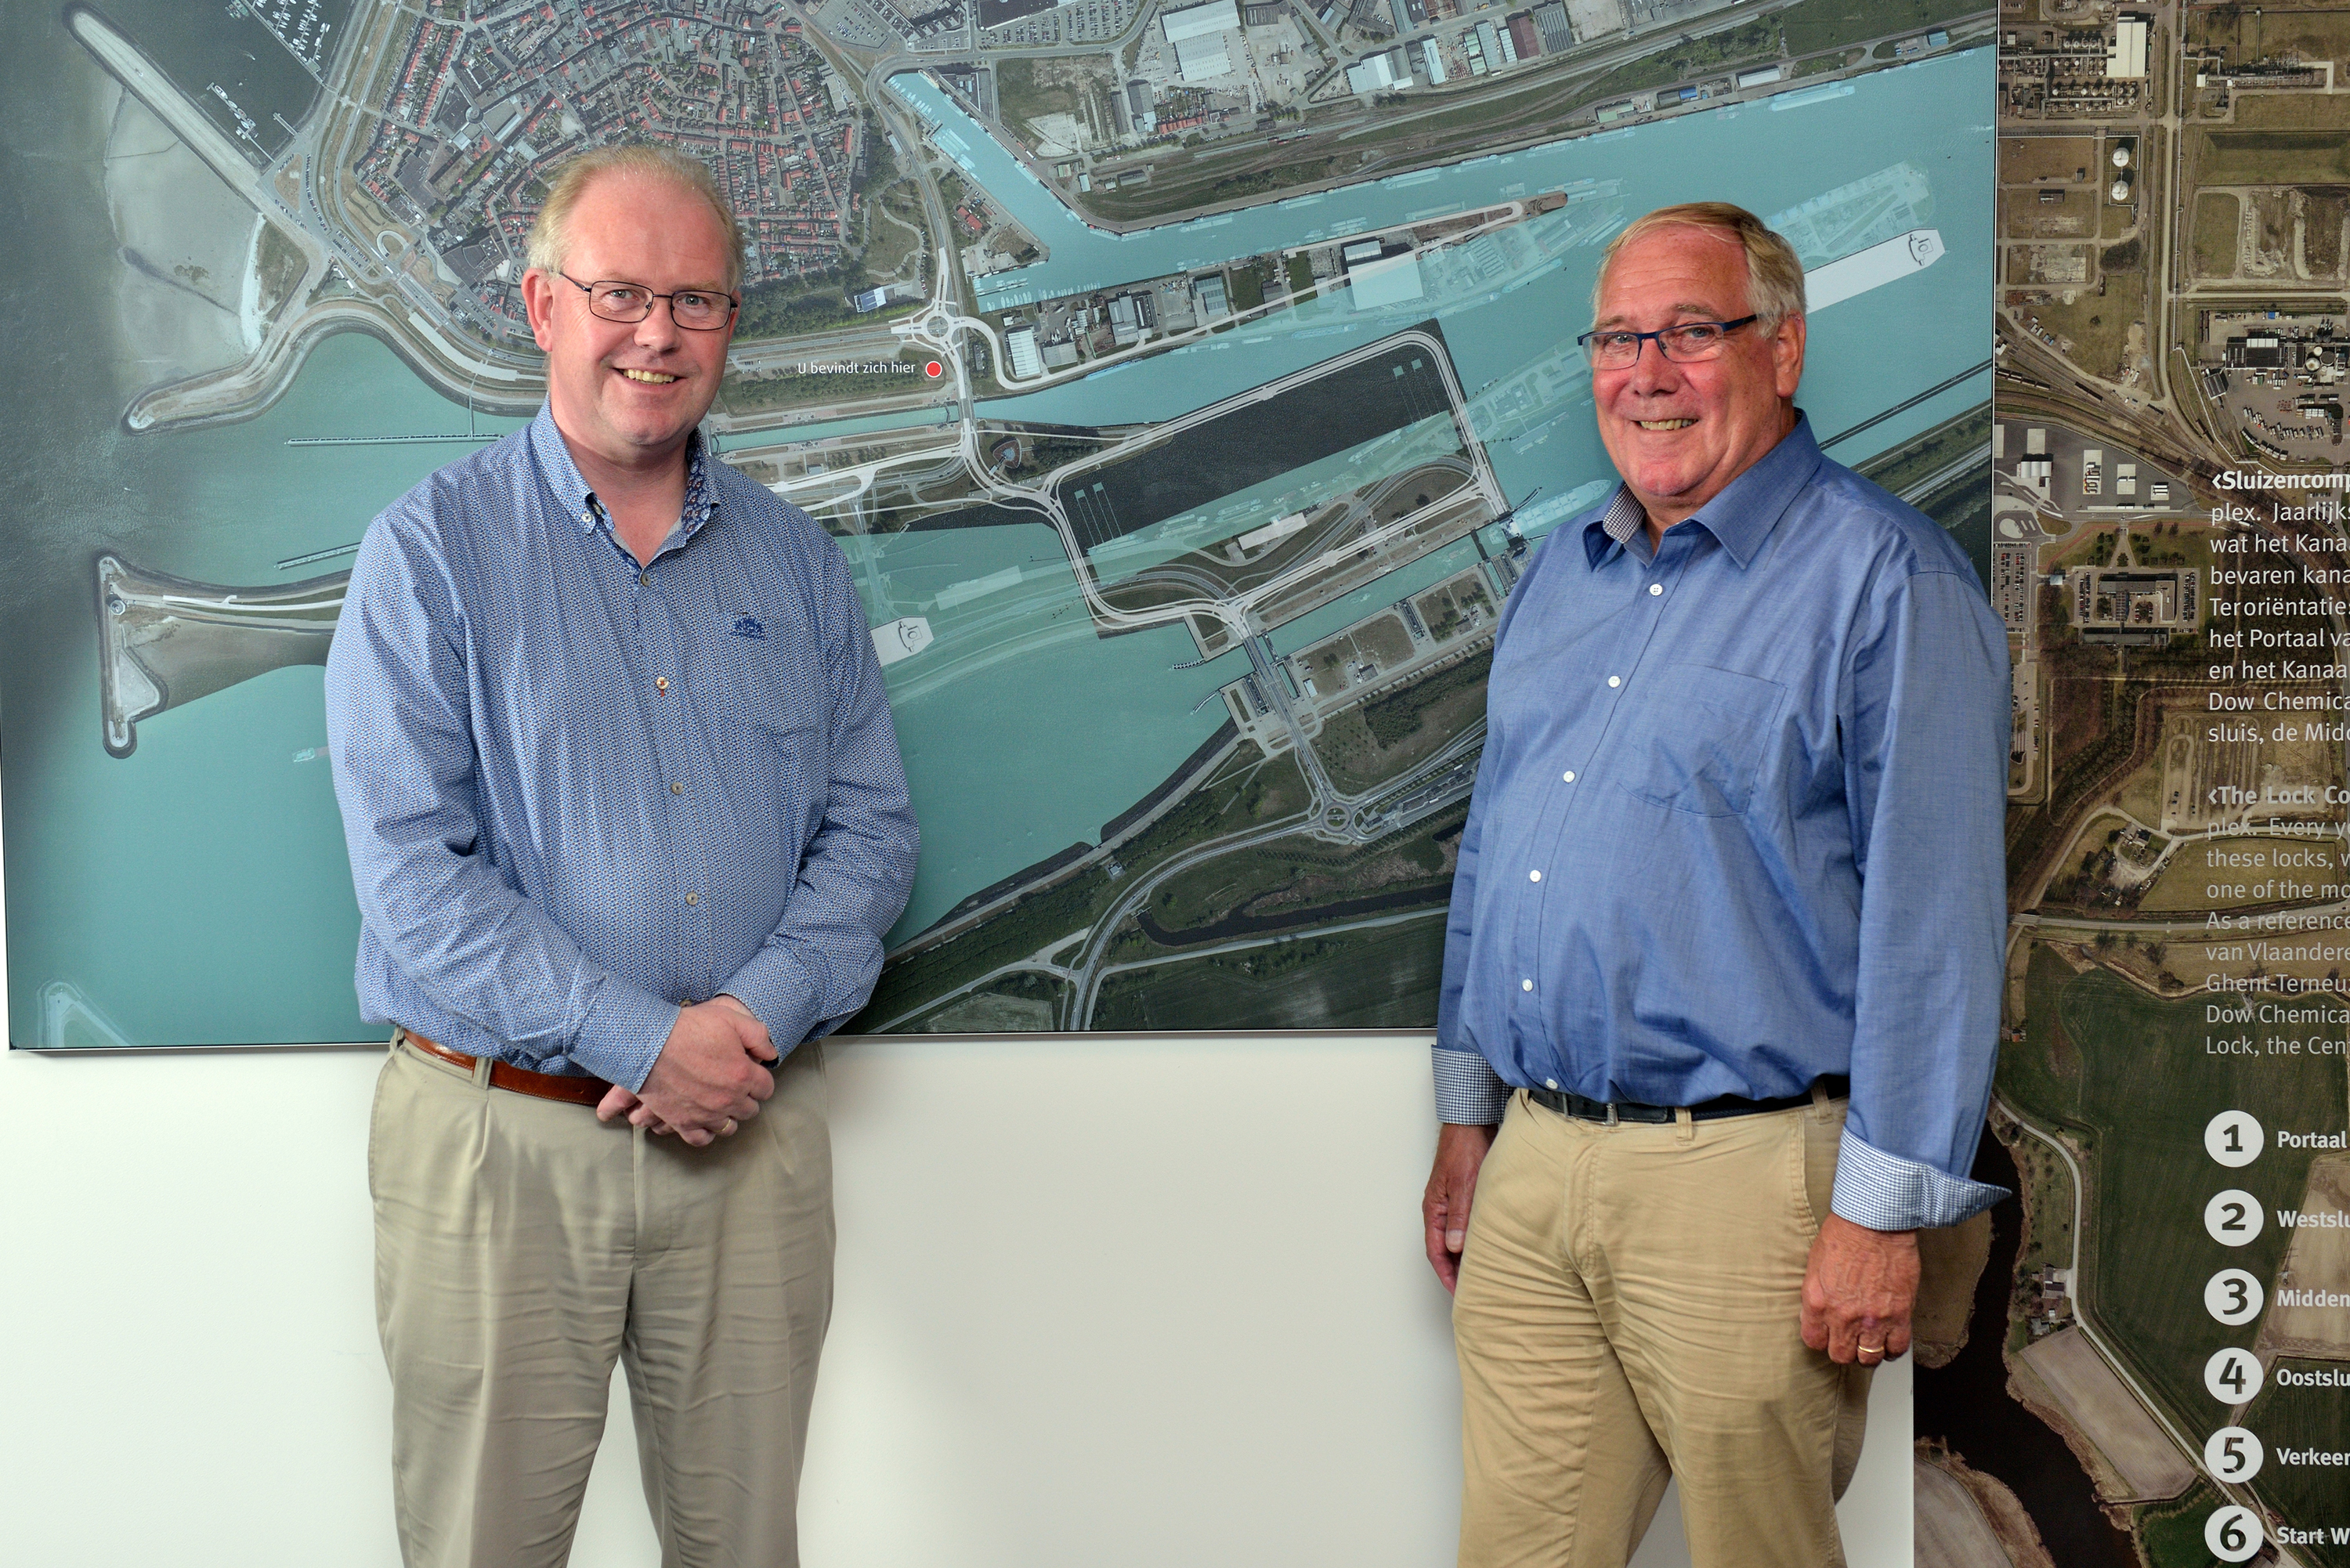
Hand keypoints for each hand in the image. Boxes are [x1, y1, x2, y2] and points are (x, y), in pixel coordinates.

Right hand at [595, 997, 775, 1146]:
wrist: (649, 1042)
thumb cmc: (689, 1027)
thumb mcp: (730, 1019)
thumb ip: (758, 1036)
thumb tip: (770, 1054)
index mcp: (743, 1075)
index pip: (766, 1088)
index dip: (759, 1079)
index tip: (750, 1073)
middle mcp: (728, 1099)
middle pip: (750, 1109)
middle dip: (746, 1097)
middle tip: (734, 1085)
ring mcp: (706, 1114)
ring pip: (729, 1127)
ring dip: (728, 1115)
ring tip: (721, 1103)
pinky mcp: (683, 1122)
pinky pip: (702, 1139)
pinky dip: (706, 1132)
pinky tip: (704, 1121)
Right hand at [1422, 1122, 1497, 1292]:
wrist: (1471, 1123)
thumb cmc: (1464, 1149)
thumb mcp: (1464, 1185)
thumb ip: (1460, 1216)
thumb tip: (1454, 1247)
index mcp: (1434, 1209)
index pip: (1435, 1251)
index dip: (1446, 1274)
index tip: (1458, 1292)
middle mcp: (1439, 1209)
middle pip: (1442, 1249)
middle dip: (1454, 1271)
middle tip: (1472, 1289)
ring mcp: (1450, 1203)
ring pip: (1453, 1238)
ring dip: (1463, 1256)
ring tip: (1481, 1273)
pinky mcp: (1463, 1197)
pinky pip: (1463, 1227)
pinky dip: (1471, 1240)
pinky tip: (1485, 1245)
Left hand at [1801, 1213, 1919, 1363]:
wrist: (1874, 1222)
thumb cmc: (1844, 1235)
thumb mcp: (1814, 1265)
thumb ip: (1815, 1295)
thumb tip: (1817, 1314)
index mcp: (1817, 1302)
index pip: (1813, 1340)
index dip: (1821, 1339)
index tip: (1828, 1335)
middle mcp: (1843, 1315)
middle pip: (1840, 1355)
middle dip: (1844, 1349)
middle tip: (1849, 1339)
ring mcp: (1872, 1318)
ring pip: (1868, 1357)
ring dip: (1868, 1352)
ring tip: (1869, 1342)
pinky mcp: (1898, 1315)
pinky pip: (1897, 1348)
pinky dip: (1892, 1348)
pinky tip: (1889, 1340)